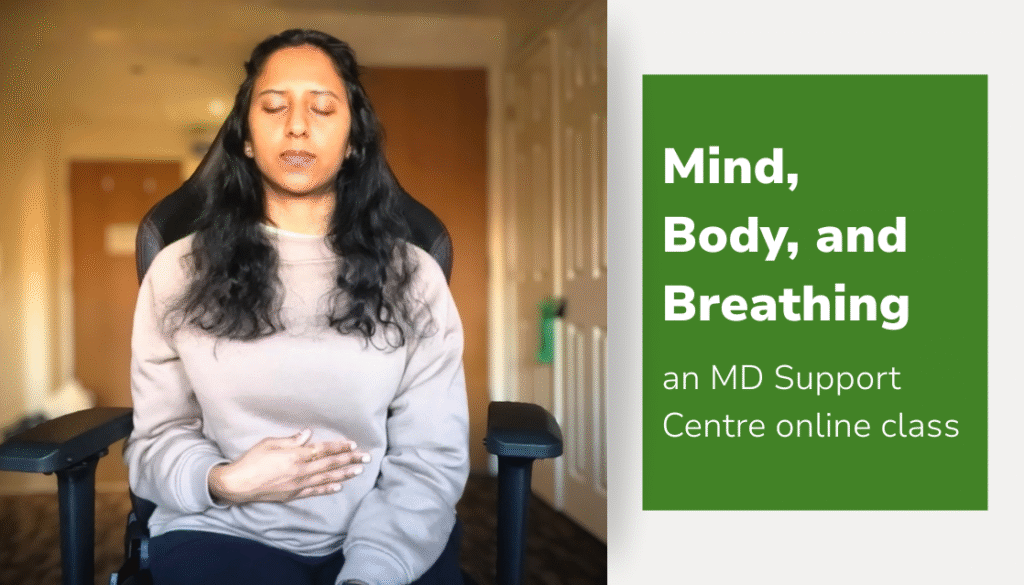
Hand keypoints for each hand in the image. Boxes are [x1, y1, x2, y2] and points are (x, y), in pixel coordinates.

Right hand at [208, 429, 369, 504]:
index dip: (339, 446)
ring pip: (327, 478)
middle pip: (330, 464)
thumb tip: (308, 434)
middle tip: (366, 458)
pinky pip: (315, 491)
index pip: (323, 449)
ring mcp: (298, 484)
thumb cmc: (252, 460)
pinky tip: (339, 486)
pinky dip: (328, 489)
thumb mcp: (270, 443)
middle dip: (349, 459)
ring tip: (358, 471)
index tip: (353, 444)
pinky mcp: (293, 494)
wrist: (238, 484)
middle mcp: (300, 470)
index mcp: (295, 455)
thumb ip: (292, 440)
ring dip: (344, 474)